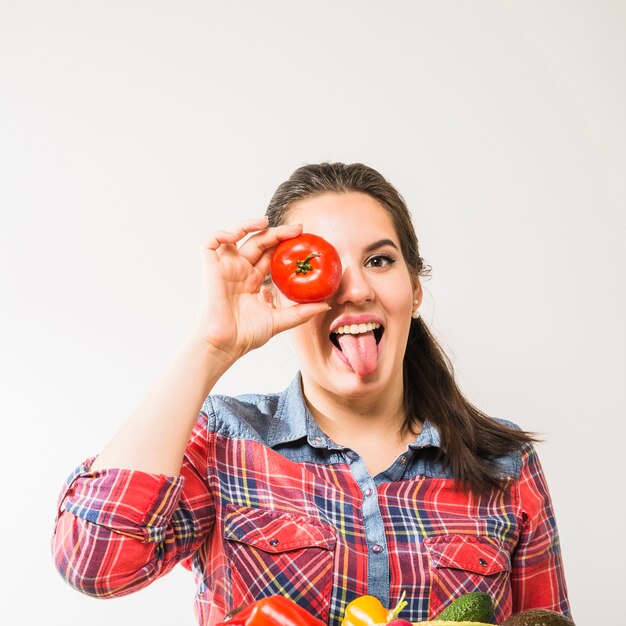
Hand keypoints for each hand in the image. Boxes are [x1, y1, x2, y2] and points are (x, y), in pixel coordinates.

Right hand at [191, 216, 330, 362]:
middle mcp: (240, 271)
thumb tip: (325, 305)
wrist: (225, 345)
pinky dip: (222, 233)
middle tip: (298, 229)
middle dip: (277, 233)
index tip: (303, 239)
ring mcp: (225, 268)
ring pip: (235, 236)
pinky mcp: (211, 268)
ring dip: (249, 224)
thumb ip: (301, 312)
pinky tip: (236, 234)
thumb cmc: (246, 336)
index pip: (270, 255)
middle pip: (258, 243)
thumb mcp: (280, 321)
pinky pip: (212, 243)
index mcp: (253, 281)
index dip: (285, 244)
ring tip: (267, 222)